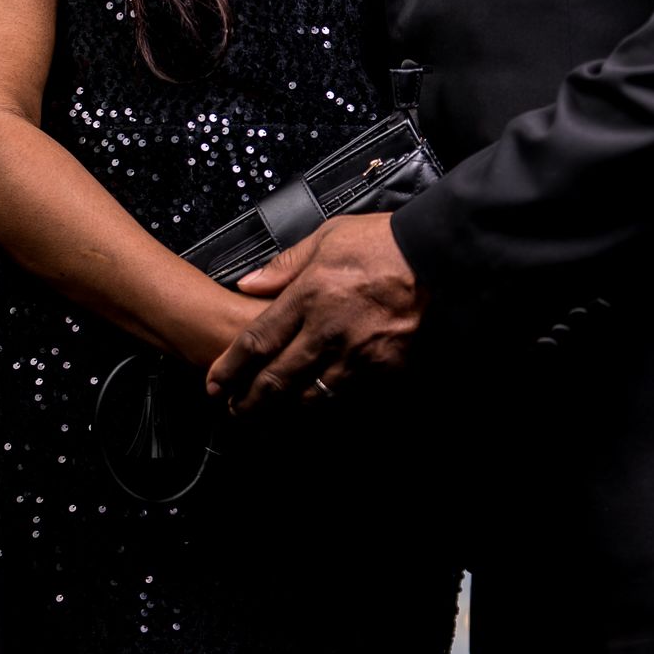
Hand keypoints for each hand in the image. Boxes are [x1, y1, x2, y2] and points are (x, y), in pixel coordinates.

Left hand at [206, 215, 426, 410]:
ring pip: (311, 395)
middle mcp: (328, 329)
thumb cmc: (383, 243)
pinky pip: (349, 396)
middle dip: (250, 400)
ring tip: (270, 416)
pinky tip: (316, 408)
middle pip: (277, 377)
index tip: (216, 383)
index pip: (257, 340)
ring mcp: (358, 353)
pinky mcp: (386, 367)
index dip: (231, 368)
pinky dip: (329, 405)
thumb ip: (284, 265)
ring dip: (286, 409)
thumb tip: (247, 284)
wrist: (438, 257)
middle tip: (236, 411)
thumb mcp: (327, 237)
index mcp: (309, 294)